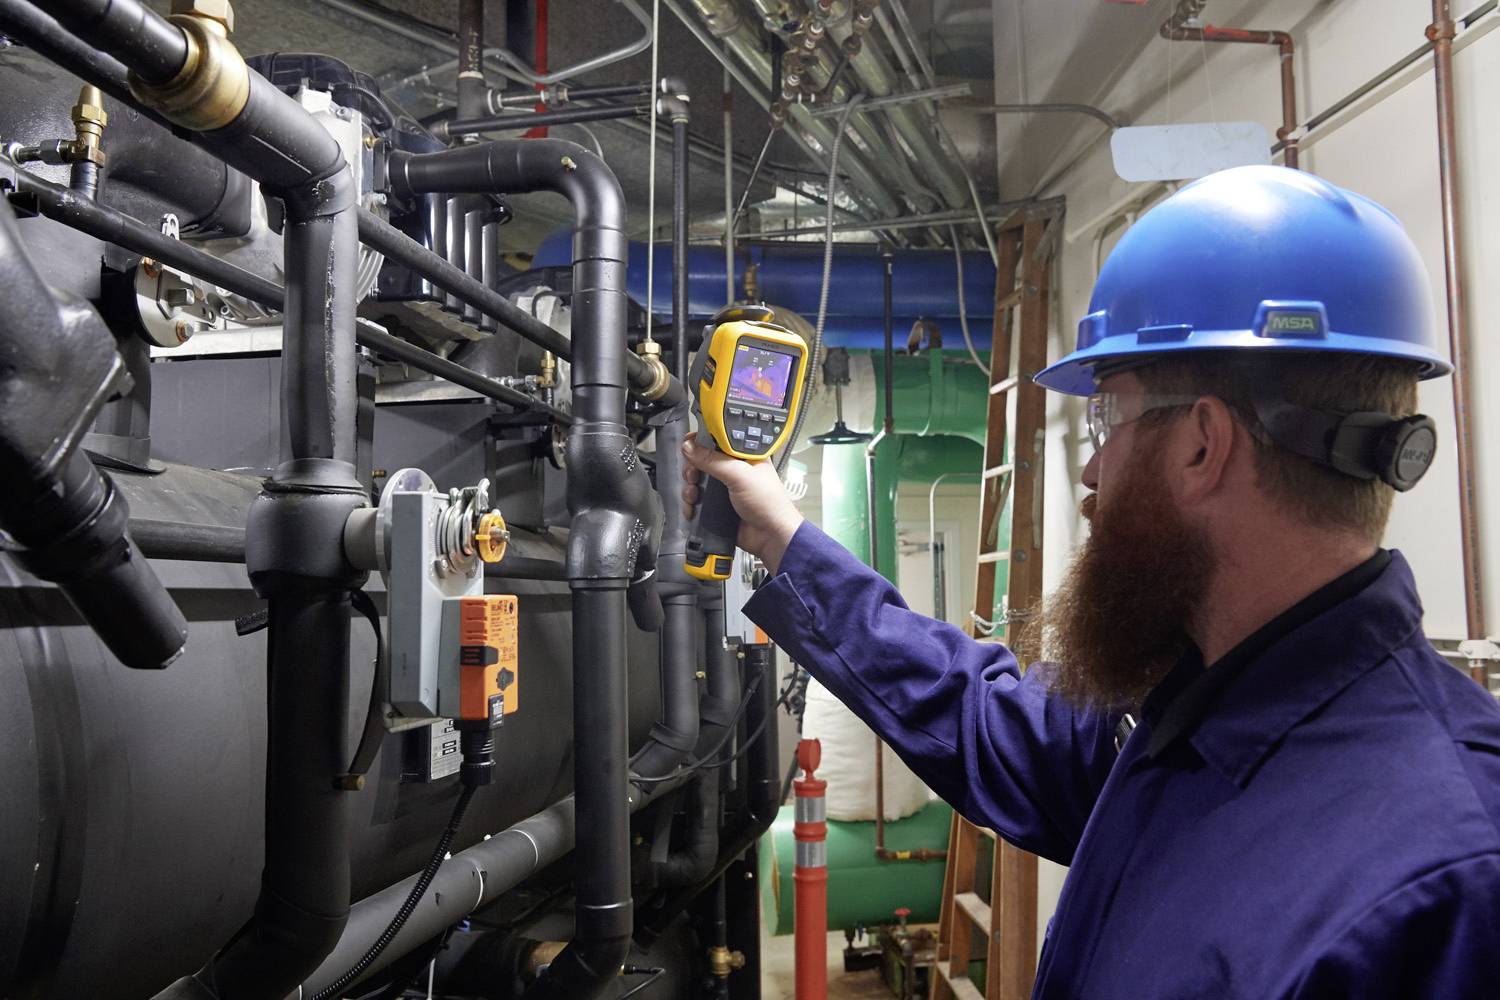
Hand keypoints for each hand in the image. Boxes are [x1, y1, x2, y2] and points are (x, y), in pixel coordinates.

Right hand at [681, 432, 803, 573]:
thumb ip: (713, 460)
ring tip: (693, 494)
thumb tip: (690, 447)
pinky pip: (698, 499)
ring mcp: (725, 488)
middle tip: (693, 475)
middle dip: (693, 467)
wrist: (770, 537)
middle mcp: (733, 469)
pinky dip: (692, 502)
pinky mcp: (718, 505)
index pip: (718, 440)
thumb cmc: (768, 503)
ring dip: (690, 486)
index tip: (689, 446)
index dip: (701, 441)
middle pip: (702, 460)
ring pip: (698, 480)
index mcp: (743, 455)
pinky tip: (692, 506)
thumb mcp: (740, 475)